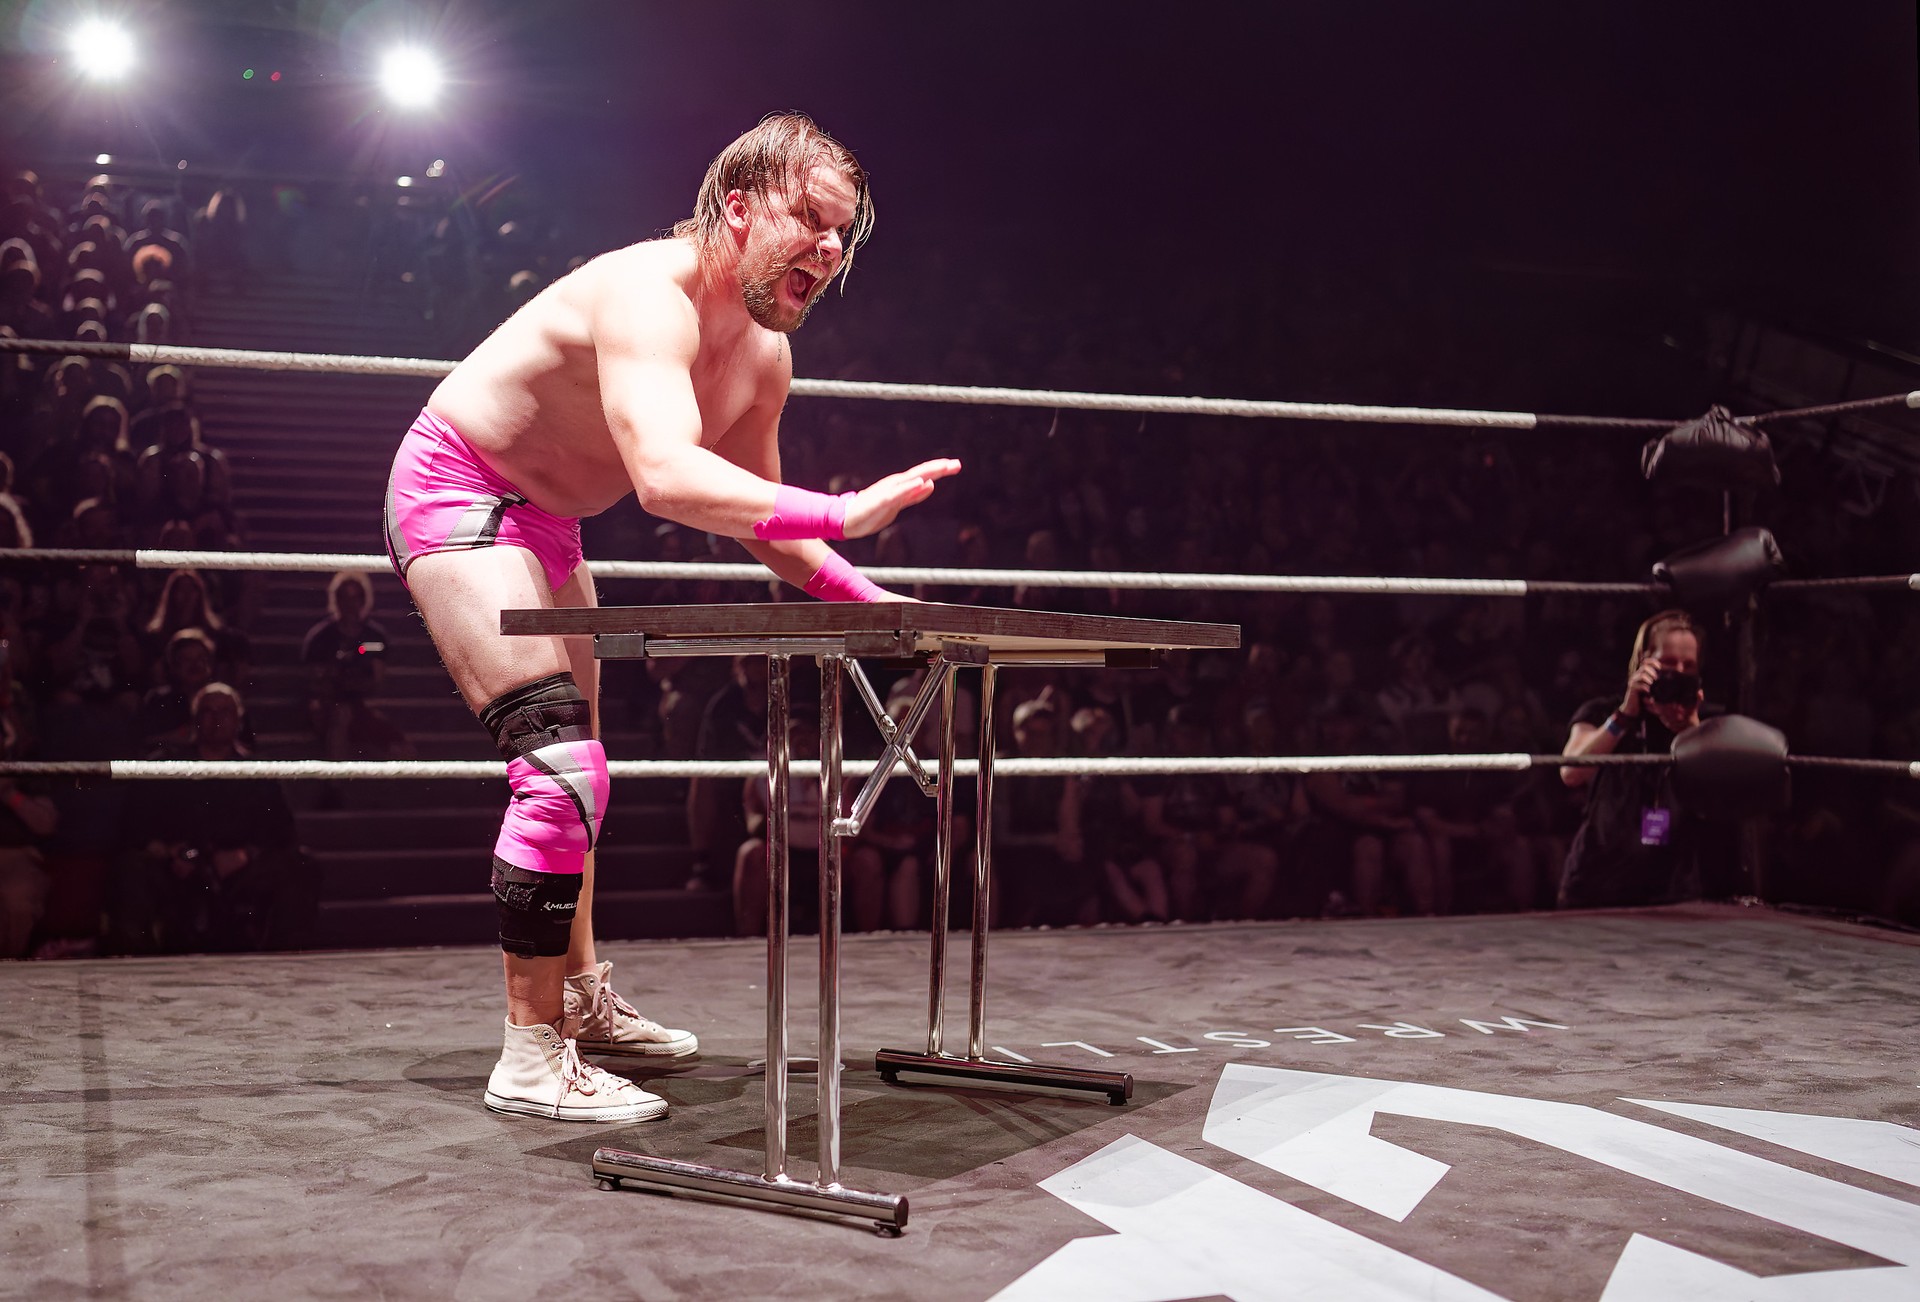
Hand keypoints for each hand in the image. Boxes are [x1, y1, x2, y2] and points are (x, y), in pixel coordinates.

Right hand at [841, 459, 961, 538]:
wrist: (847, 519)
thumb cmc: (871, 511)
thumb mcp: (898, 504)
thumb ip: (913, 496)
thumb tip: (930, 485)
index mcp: (901, 485)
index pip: (923, 475)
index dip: (939, 470)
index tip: (955, 465)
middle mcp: (896, 484)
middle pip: (920, 473)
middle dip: (938, 468)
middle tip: (956, 464)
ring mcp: (888, 491)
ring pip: (911, 479)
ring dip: (927, 472)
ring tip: (943, 468)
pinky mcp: (881, 500)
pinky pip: (898, 493)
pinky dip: (910, 487)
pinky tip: (921, 482)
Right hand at [1622, 655, 1659, 716]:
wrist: (1636, 710)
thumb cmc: (1647, 699)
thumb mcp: (1655, 689)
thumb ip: (1662, 682)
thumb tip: (1676, 672)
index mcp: (1643, 674)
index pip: (1646, 662)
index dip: (1653, 662)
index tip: (1660, 667)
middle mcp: (1637, 676)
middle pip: (1644, 666)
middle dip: (1652, 670)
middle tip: (1656, 677)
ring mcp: (1633, 682)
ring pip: (1641, 674)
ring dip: (1648, 678)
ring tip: (1652, 683)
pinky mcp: (1632, 689)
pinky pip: (1637, 684)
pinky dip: (1644, 687)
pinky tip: (1648, 691)